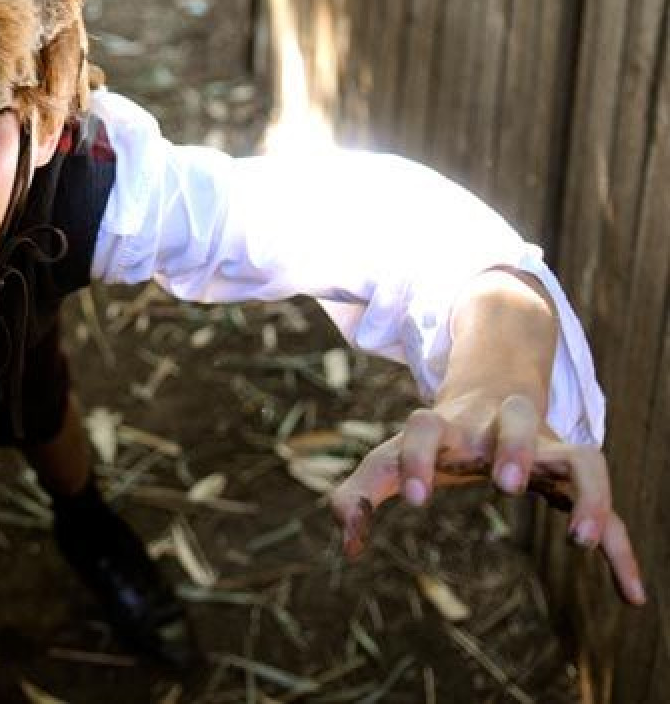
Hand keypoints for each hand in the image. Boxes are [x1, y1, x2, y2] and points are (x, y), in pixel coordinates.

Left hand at [329, 392, 644, 605]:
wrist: (493, 384)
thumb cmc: (435, 437)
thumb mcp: (392, 456)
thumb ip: (361, 491)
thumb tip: (348, 543)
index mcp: (445, 422)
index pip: (424, 426)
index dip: (417, 458)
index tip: (417, 500)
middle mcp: (498, 426)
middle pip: (516, 418)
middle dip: (516, 447)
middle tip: (508, 483)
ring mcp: (544, 445)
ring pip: (579, 453)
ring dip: (586, 489)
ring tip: (580, 537)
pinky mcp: (571, 471)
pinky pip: (605, 505)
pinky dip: (622, 548)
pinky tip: (630, 594)